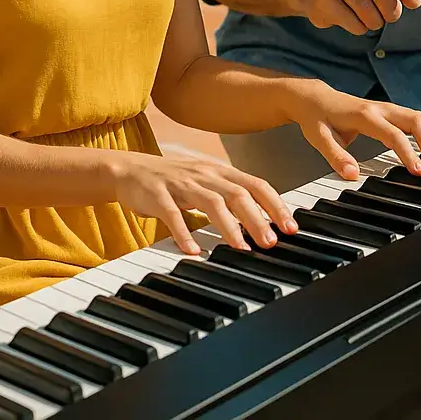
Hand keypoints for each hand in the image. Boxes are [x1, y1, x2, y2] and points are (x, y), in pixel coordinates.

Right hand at [114, 152, 296, 255]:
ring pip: (211, 202)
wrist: (130, 169)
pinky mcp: (158, 195)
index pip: (256, 184)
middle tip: (270, 241)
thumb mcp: (206, 183)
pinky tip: (193, 251)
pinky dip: (184, 233)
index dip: (275, 204)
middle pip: (238, 193)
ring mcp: (181, 183)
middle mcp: (205, 174)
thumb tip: (263, 220)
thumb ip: (230, 197)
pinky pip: (173, 214)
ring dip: (229, 226)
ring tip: (241, 247)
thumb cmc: (173, 181)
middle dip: (258, 218)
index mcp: (220, 171)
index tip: (290, 226)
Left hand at [285, 80, 420, 180]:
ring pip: (419, 119)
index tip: (420, 172)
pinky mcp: (390, 112)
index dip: (409, 154)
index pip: (394, 135)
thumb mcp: (319, 138)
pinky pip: (415, 120)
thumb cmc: (317, 118)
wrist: (314, 98)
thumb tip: (352, 175)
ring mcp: (387, 108)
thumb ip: (336, 156)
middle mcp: (380, 108)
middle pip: (416, 121)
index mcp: (365, 115)